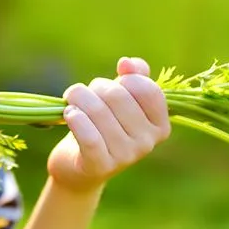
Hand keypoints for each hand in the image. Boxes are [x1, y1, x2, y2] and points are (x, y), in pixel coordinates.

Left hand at [47, 56, 170, 192]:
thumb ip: (133, 77)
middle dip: (95, 88)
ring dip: (78, 99)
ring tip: (71, 103)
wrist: (78, 165)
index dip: (126, 79)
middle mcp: (147, 143)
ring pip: (98, 112)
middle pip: (118, 96)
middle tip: (82, 94)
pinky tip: (69, 114)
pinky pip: (89, 136)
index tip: (112, 84)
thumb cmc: (102, 126)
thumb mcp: (121, 100)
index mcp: (159, 125)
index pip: (147, 89)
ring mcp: (125, 156)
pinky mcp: (100, 166)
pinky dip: (75, 119)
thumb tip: (128, 63)